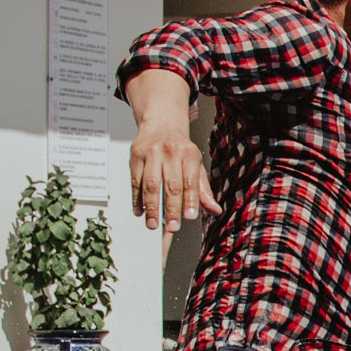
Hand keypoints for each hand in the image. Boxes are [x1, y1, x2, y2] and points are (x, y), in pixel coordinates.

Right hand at [129, 117, 219, 231]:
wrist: (161, 124)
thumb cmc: (181, 149)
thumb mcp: (196, 165)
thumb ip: (203, 190)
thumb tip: (215, 210)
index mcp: (189, 154)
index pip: (190, 181)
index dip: (190, 201)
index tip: (190, 217)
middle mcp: (170, 152)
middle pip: (170, 185)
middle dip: (171, 208)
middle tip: (172, 227)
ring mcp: (151, 153)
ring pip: (150, 184)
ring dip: (151, 207)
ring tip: (153, 223)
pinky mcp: (136, 156)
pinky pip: (135, 181)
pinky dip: (137, 198)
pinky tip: (139, 210)